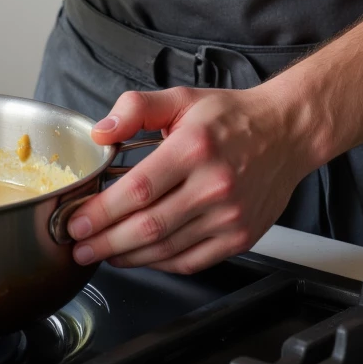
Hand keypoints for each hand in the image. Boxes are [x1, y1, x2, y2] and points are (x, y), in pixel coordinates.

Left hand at [65, 84, 318, 274]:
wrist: (286, 132)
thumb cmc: (232, 117)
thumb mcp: (181, 99)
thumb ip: (136, 109)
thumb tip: (100, 132)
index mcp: (194, 147)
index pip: (137, 190)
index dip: (101, 213)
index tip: (76, 221)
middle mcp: (213, 185)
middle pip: (148, 227)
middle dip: (105, 242)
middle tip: (79, 246)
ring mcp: (229, 216)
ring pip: (167, 249)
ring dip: (128, 256)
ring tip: (103, 252)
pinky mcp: (240, 237)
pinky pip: (191, 261)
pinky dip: (160, 264)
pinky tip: (140, 256)